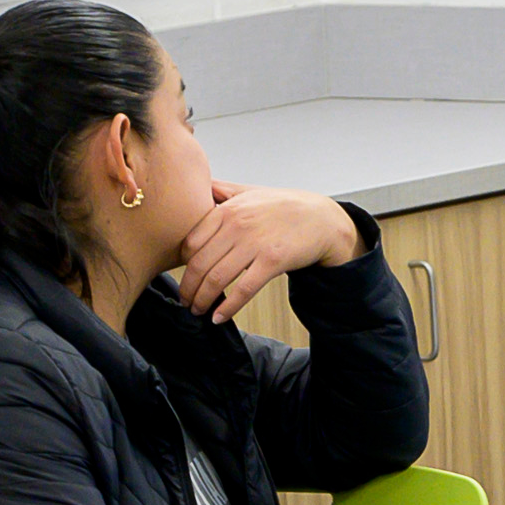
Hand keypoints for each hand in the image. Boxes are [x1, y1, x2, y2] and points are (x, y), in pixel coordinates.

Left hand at [173, 185, 365, 320]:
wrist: (322, 219)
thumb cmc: (286, 208)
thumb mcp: (251, 192)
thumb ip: (223, 191)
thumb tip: (198, 187)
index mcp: (228, 209)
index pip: (191, 243)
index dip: (182, 266)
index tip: (182, 278)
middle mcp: (238, 225)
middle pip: (200, 264)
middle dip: (188, 289)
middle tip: (186, 301)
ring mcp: (255, 243)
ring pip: (217, 278)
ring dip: (203, 300)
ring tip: (199, 310)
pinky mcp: (272, 261)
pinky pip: (243, 289)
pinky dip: (228, 307)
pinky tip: (219, 317)